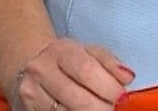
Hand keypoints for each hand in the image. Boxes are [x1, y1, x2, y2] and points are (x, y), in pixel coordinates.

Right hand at [6, 38, 134, 110]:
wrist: (29, 63)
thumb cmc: (66, 59)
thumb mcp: (89, 51)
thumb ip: (110, 62)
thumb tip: (128, 77)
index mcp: (60, 52)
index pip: (86, 71)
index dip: (108, 87)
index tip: (122, 96)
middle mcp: (41, 72)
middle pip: (79, 100)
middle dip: (103, 108)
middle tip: (113, 108)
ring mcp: (32, 95)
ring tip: (100, 108)